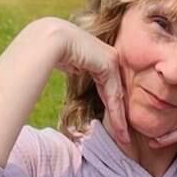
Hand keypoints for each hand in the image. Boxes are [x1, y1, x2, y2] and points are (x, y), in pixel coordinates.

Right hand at [51, 22, 129, 148]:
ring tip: (124, 138)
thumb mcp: (69, 62)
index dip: (113, 109)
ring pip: (117, 96)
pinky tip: (119, 128)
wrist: (51, 38)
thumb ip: (77, 66)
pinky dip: (116, 113)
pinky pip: (114, 93)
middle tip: (125, 138)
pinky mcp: (109, 63)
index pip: (109, 88)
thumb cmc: (51, 49)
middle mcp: (109, 58)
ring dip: (120, 120)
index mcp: (100, 57)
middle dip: (120, 117)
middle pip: (116, 93)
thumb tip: (74, 68)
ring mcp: (111, 59)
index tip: (117, 128)